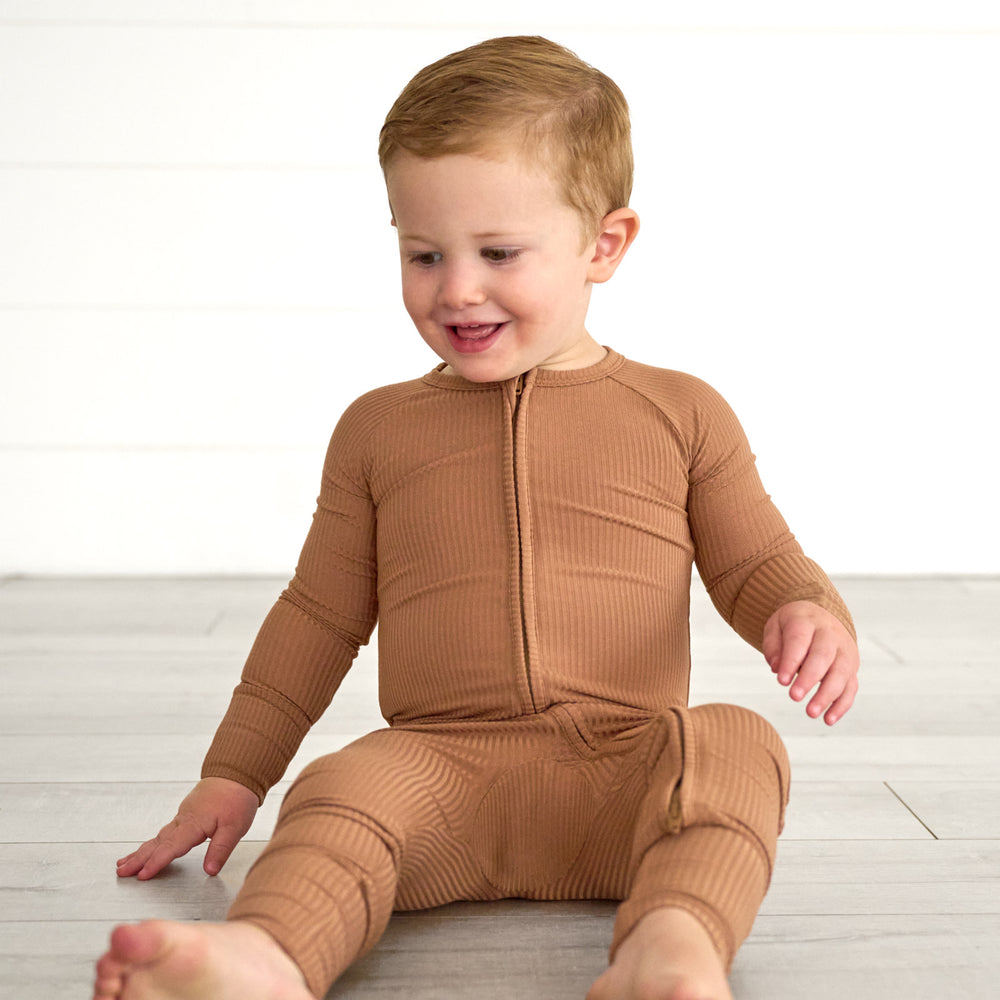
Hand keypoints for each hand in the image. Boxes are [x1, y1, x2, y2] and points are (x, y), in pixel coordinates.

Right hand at [116, 777, 258, 879]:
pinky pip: (164, 831)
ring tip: (124, 864)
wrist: (237, 772)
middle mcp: (184, 820)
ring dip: (141, 852)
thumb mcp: (235, 827)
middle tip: (121, 872)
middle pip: (158, 842)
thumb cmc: (237, 798)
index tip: (142, 875)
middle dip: (139, 859)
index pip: (172, 847)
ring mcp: (183, 816)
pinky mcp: (186, 814)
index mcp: (194, 824)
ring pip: (158, 837)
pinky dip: (152, 842)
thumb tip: (210, 871)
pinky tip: (148, 848)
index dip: (157, 862)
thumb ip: (221, 849)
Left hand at [762, 601, 859, 724]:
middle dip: (809, 679)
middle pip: (823, 656)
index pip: (800, 640)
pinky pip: (851, 687)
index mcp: (807, 621)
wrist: (819, 615)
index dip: (791, 661)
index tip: (781, 681)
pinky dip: (841, 705)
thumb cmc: (793, 625)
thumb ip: (773, 647)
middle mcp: (830, 634)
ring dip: (827, 695)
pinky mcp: (852, 666)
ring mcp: (844, 650)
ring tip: (811, 713)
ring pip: (841, 673)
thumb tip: (777, 668)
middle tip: (794, 697)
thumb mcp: (776, 627)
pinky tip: (828, 719)